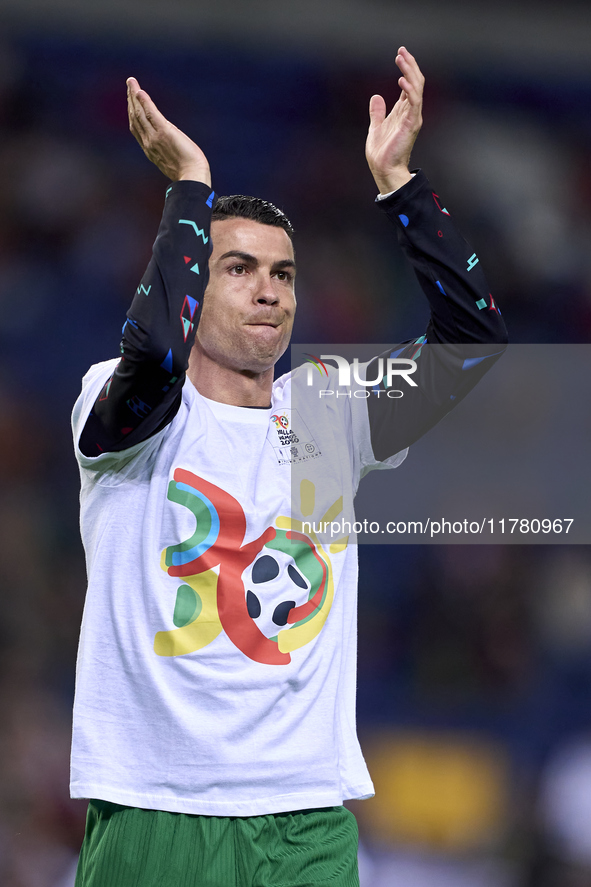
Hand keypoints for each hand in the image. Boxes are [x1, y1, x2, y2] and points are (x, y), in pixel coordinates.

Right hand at [126, 77, 210, 185]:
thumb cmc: (189, 174)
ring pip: (139, 113)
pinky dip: (144, 101)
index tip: (131, 101)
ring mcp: (155, 137)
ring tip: (131, 82)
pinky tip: (140, 91)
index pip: (137, 128)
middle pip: (135, 118)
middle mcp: (149, 143)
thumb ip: (168, 153)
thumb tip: (172, 149)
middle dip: (130, 101)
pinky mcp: (164, 132)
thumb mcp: (174, 163)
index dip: (132, 113)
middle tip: (129, 85)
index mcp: (150, 150)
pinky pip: (151, 113)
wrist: (193, 178)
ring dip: (134, 96)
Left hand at [365, 47, 423, 194]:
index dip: (406, 68)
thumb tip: (376, 97)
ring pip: (416, 88)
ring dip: (410, 72)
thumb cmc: (382, 152)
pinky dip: (409, 90)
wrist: (383, 169)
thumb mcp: (377, 127)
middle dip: (409, 65)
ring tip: (401, 59)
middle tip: (401, 51)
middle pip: (415, 82)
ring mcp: (412, 118)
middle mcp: (411, 112)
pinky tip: (401, 80)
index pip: (409, 84)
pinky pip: (413, 103)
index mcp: (403, 111)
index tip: (400, 54)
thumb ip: (378, 112)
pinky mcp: (411, 124)